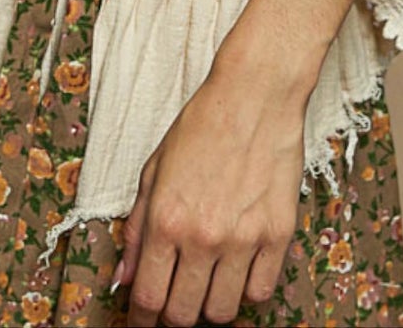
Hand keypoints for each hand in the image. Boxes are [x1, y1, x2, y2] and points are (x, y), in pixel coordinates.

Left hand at [112, 55, 307, 325]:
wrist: (255, 96)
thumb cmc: (201, 126)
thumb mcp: (154, 170)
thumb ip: (137, 227)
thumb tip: (124, 275)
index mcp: (166, 219)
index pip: (147, 297)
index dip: (141, 320)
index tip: (141, 323)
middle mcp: (202, 236)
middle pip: (184, 315)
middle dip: (174, 315)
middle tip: (175, 300)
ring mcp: (243, 240)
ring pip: (223, 312)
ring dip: (210, 305)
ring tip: (207, 282)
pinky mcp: (278, 236)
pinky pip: (261, 293)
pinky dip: (247, 291)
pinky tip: (238, 270)